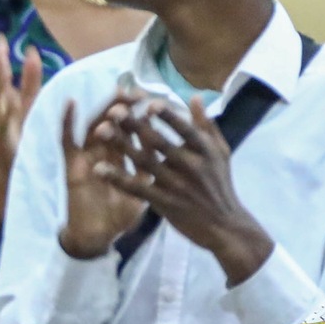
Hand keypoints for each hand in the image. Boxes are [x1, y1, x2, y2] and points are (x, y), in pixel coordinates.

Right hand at [0, 34, 43, 224]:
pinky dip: (6, 123)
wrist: (11, 177)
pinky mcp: (7, 150)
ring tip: (1, 75)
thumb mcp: (27, 106)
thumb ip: (30, 81)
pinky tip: (8, 109)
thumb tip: (31, 50)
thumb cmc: (22, 135)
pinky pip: (5, 135)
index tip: (0, 39)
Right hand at [58, 86, 151, 259]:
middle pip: (114, 124)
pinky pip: (67, 140)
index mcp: (122, 159)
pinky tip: (71, 103)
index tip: (155, 101)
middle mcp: (104, 153)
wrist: (96, 238)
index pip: (133, 132)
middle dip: (125, 106)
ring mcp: (87, 157)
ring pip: (94, 126)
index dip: (143, 116)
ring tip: (115, 93)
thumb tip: (174, 152)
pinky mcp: (71, 165)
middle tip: (136, 91)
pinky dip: (67, 121)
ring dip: (104, 110)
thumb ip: (153, 171)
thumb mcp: (142, 193)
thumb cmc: (118, 217)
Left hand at [98, 94, 272, 287]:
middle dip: (134, 124)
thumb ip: (206, 125)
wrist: (224, 226)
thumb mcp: (221, 152)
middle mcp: (190, 165)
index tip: (148, 103)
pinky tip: (100, 169)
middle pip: (158, 141)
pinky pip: (137, 188)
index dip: (166, 115)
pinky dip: (118, 178)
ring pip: (144, 162)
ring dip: (121, 145)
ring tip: (100, 131)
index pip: (184, 128)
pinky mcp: (164, 202)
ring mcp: (176, 185)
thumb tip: (194, 97)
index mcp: (204, 150)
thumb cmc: (220, 184)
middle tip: (113, 110)